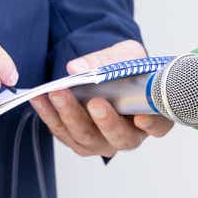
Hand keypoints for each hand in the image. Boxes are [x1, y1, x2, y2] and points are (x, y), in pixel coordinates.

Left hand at [30, 40, 172, 157]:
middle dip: (105, 121)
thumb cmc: (126, 67)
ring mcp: (103, 142)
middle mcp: (129, 135)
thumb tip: (77, 68)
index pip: (159, 126)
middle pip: (119, 138)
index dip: (152, 125)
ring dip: (69, 115)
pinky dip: (49, 114)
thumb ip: (108, 61)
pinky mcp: (78, 140)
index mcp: (151, 115)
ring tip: (57, 93)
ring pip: (87, 138)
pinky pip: (62, 131)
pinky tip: (39, 98)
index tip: (141, 118)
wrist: (109, 72)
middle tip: (95, 103)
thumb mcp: (124, 55)